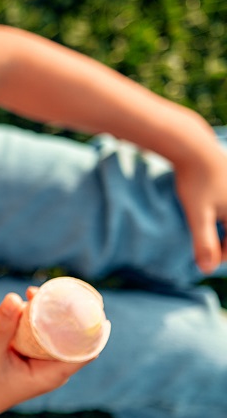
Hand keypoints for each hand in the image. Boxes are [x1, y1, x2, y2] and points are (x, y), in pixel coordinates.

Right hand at [0, 292, 92, 416]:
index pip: (86, 349)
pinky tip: (19, 308)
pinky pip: (38, 335)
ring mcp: (40, 362)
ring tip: (31, 294)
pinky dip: (32, 320)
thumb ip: (1, 327)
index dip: (90, 325)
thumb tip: (14, 297)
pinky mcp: (28, 356)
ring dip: (46, 314)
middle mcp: (51, 368)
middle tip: (49, 290)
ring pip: (53, 333)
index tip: (84, 301)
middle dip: (65, 313)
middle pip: (72, 337)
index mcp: (52, 374)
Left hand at [171, 134, 226, 273]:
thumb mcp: (197, 213)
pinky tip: (208, 210)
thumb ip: (203, 241)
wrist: (193, 146)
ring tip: (207, 232)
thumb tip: (206, 270)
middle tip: (206, 253)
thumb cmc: (195, 180)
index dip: (220, 256)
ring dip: (222, 230)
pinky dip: (221, 216)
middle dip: (223, 243)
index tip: (203, 260)